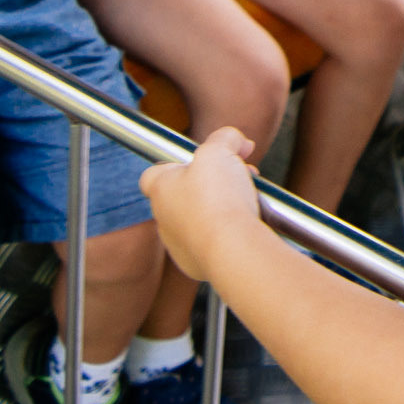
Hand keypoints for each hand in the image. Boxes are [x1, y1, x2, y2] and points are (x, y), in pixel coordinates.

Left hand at [140, 126, 262, 283]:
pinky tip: (242, 229)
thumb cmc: (219, 199)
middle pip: (184, 195)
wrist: (232, 250)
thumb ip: (225, 138)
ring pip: (198, 221)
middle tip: (239, 177)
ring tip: (247, 202)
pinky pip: (210, 244)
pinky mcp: (195, 265)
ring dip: (219, 210)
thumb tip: (236, 140)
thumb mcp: (220, 149)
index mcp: (160, 189)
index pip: (156, 172)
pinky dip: (225, 235)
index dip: (182, 163)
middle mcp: (163, 218)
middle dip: (211, 185)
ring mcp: (177, 245)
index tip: (207, 160)